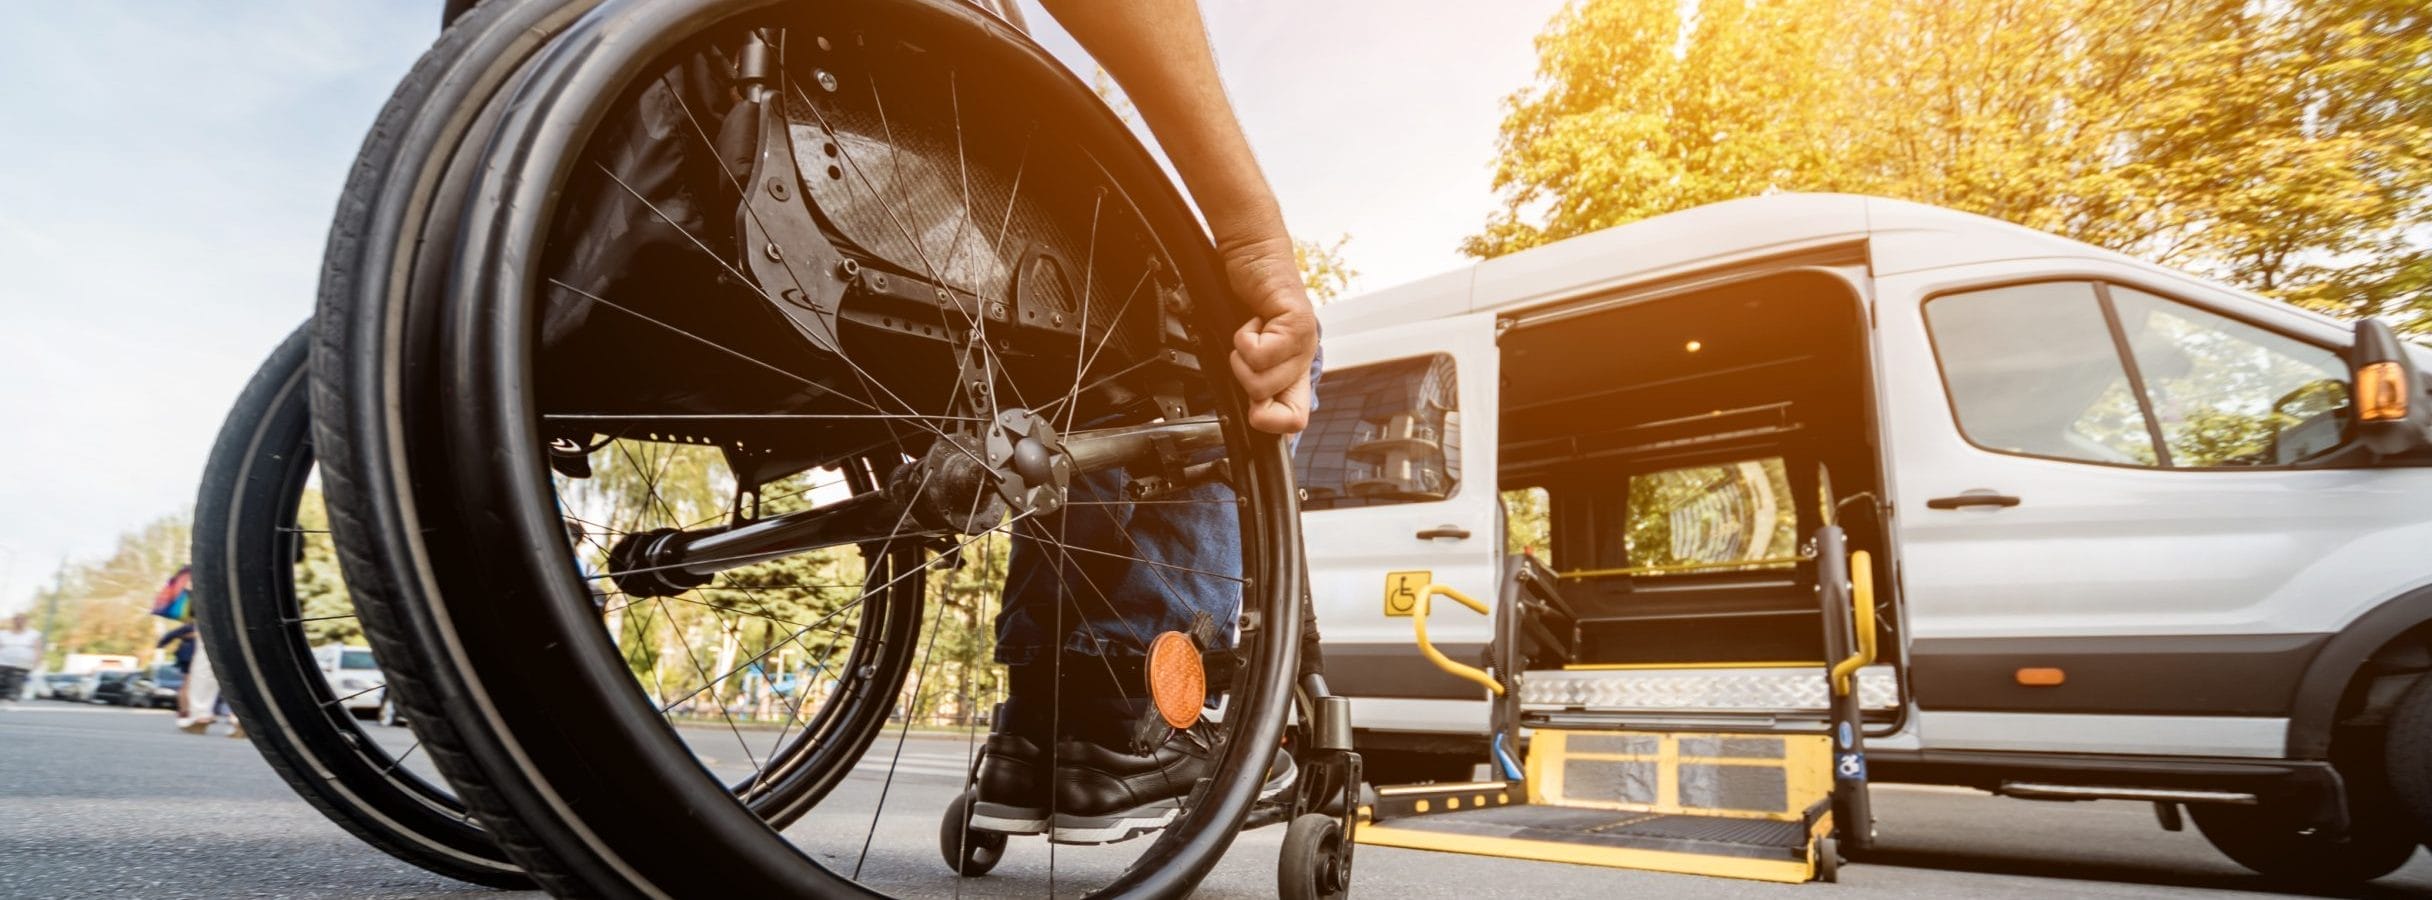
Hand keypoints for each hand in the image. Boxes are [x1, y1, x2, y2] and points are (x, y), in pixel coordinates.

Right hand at [1220, 238, 1317, 433]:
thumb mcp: (1249, 351)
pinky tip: (1253, 319)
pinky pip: (1259, 353)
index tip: (1252, 403)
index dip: (1269, 423)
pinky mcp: (1296, 323)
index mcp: (1294, 371)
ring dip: (1241, 355)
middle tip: (1248, 352)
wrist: (1253, 256)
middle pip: (1266, 404)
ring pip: (1260, 381)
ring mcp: (1303, 343)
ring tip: (1251, 332)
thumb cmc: (1248, 300)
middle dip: (1243, 379)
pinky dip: (1243, 337)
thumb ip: (1254, 381)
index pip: (1295, 422)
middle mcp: (1303, 360)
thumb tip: (1254, 415)